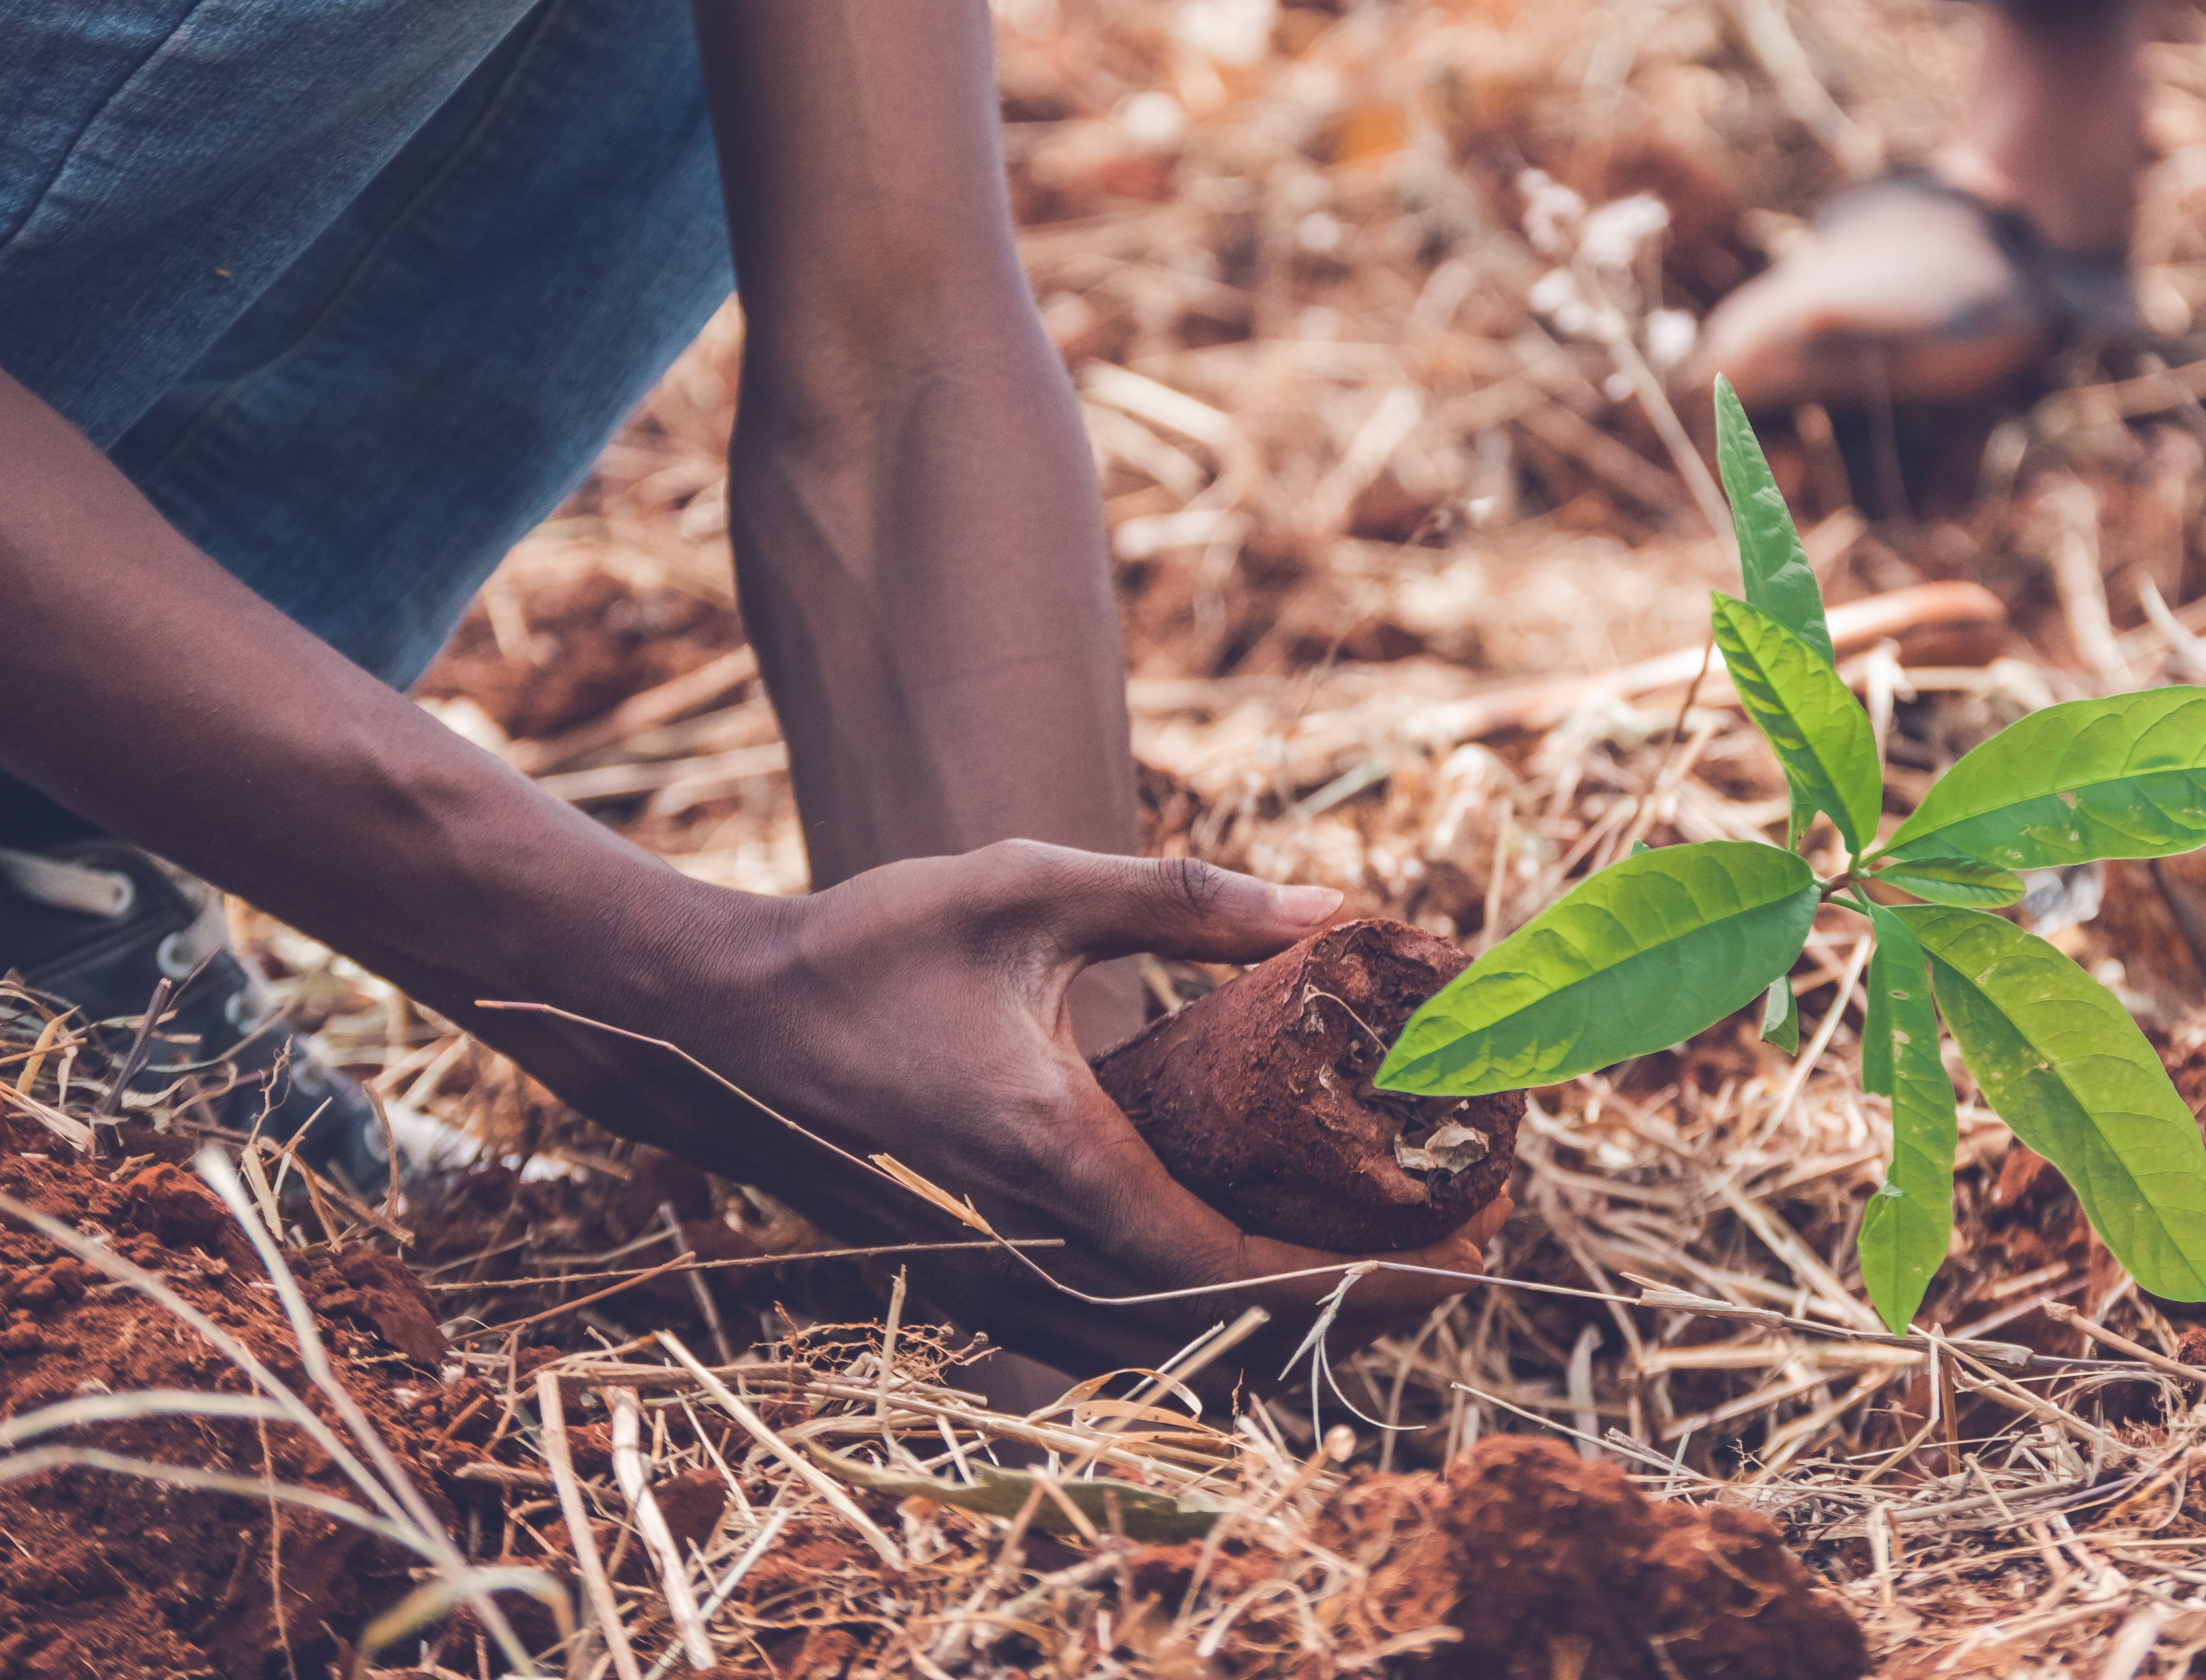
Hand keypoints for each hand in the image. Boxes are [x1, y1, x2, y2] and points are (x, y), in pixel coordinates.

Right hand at [466, 842, 1507, 1375]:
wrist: (739, 1012)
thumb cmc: (876, 941)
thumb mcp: (1037, 888)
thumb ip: (1185, 899)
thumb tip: (1334, 913)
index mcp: (1061, 1150)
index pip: (1225, 1258)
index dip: (1348, 1274)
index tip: (1450, 1258)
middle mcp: (1045, 1219)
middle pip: (1224, 1312)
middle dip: (1353, 1299)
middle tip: (1467, 1258)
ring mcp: (1025, 1233)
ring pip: (1182, 1317)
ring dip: (1295, 1298)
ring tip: (1406, 1254)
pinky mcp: (1017, 1221)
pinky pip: (1140, 1287)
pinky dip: (1229, 1280)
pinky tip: (1289, 1239)